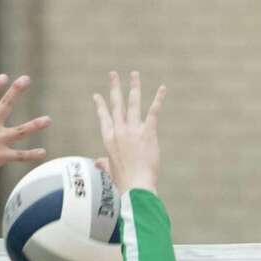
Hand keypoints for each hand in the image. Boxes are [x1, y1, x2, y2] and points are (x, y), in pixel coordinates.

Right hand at [0, 74, 49, 179]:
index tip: (4, 77)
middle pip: (6, 104)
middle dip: (16, 90)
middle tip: (26, 79)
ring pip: (21, 131)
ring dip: (35, 125)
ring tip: (48, 120)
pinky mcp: (1, 156)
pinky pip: (20, 155)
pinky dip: (32, 155)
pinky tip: (43, 153)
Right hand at [92, 71, 164, 194]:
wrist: (136, 186)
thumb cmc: (123, 182)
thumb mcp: (110, 170)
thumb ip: (104, 163)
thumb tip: (98, 163)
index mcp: (109, 139)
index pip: (103, 117)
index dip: (100, 105)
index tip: (98, 95)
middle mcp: (119, 131)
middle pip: (116, 104)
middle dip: (115, 87)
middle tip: (113, 74)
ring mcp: (133, 130)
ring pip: (133, 103)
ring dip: (134, 87)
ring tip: (134, 74)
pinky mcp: (148, 133)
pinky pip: (153, 111)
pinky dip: (158, 99)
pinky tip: (162, 88)